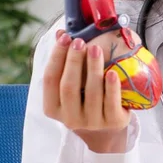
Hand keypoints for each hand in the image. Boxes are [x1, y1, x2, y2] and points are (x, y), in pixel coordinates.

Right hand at [43, 29, 131, 152]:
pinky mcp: (113, 122)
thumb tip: (63, 32)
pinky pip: (111, 102)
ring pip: (91, 93)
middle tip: (80, 41)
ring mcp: (92, 122)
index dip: (56, 57)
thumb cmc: (86, 101)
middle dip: (74, 61)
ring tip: (96, 48)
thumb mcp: (73, 88)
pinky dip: (111, 86)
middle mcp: (70, 118)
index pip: (49, 80)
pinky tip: (112, 72)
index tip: (65, 37)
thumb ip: (67, 65)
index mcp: (53, 108)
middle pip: (68, 86)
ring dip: (93, 68)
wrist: (108, 129)